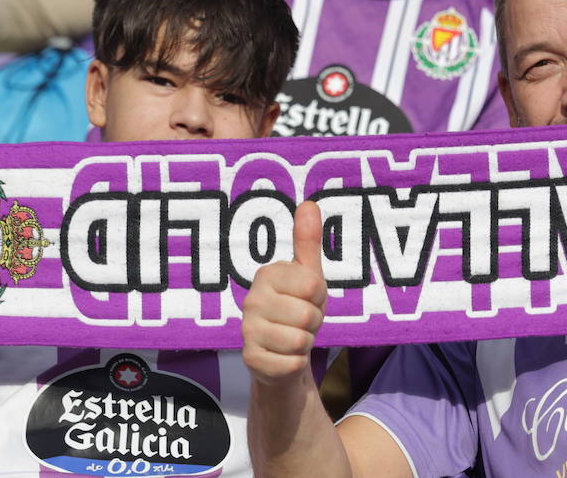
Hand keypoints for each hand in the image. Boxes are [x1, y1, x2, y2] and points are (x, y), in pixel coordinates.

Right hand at [241, 201, 327, 385]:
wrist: (282, 353)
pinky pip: (291, 363)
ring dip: (305, 343)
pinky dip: (295, 363)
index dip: (319, 297)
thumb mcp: (308, 274)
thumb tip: (308, 204)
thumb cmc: (297, 308)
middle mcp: (251, 300)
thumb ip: (307, 241)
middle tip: (302, 321)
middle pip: (308, 315)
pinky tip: (284, 356)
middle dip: (314, 322)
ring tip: (293, 337)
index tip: (308, 299)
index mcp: (267, 275)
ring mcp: (247, 331)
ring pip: (300, 340)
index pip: (314, 285)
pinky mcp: (250, 360)